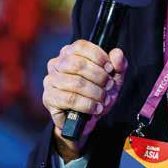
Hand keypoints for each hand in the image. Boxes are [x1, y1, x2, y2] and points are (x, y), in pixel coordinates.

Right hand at [42, 40, 127, 161]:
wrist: (85, 120)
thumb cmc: (96, 94)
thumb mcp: (112, 79)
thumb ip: (118, 65)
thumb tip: (117, 53)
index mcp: (69, 53)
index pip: (81, 46)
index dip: (98, 56)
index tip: (110, 69)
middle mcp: (56, 64)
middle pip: (77, 64)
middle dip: (98, 76)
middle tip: (109, 86)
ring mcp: (50, 81)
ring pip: (75, 82)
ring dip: (95, 92)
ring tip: (104, 99)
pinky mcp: (49, 98)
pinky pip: (69, 99)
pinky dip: (87, 104)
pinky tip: (96, 108)